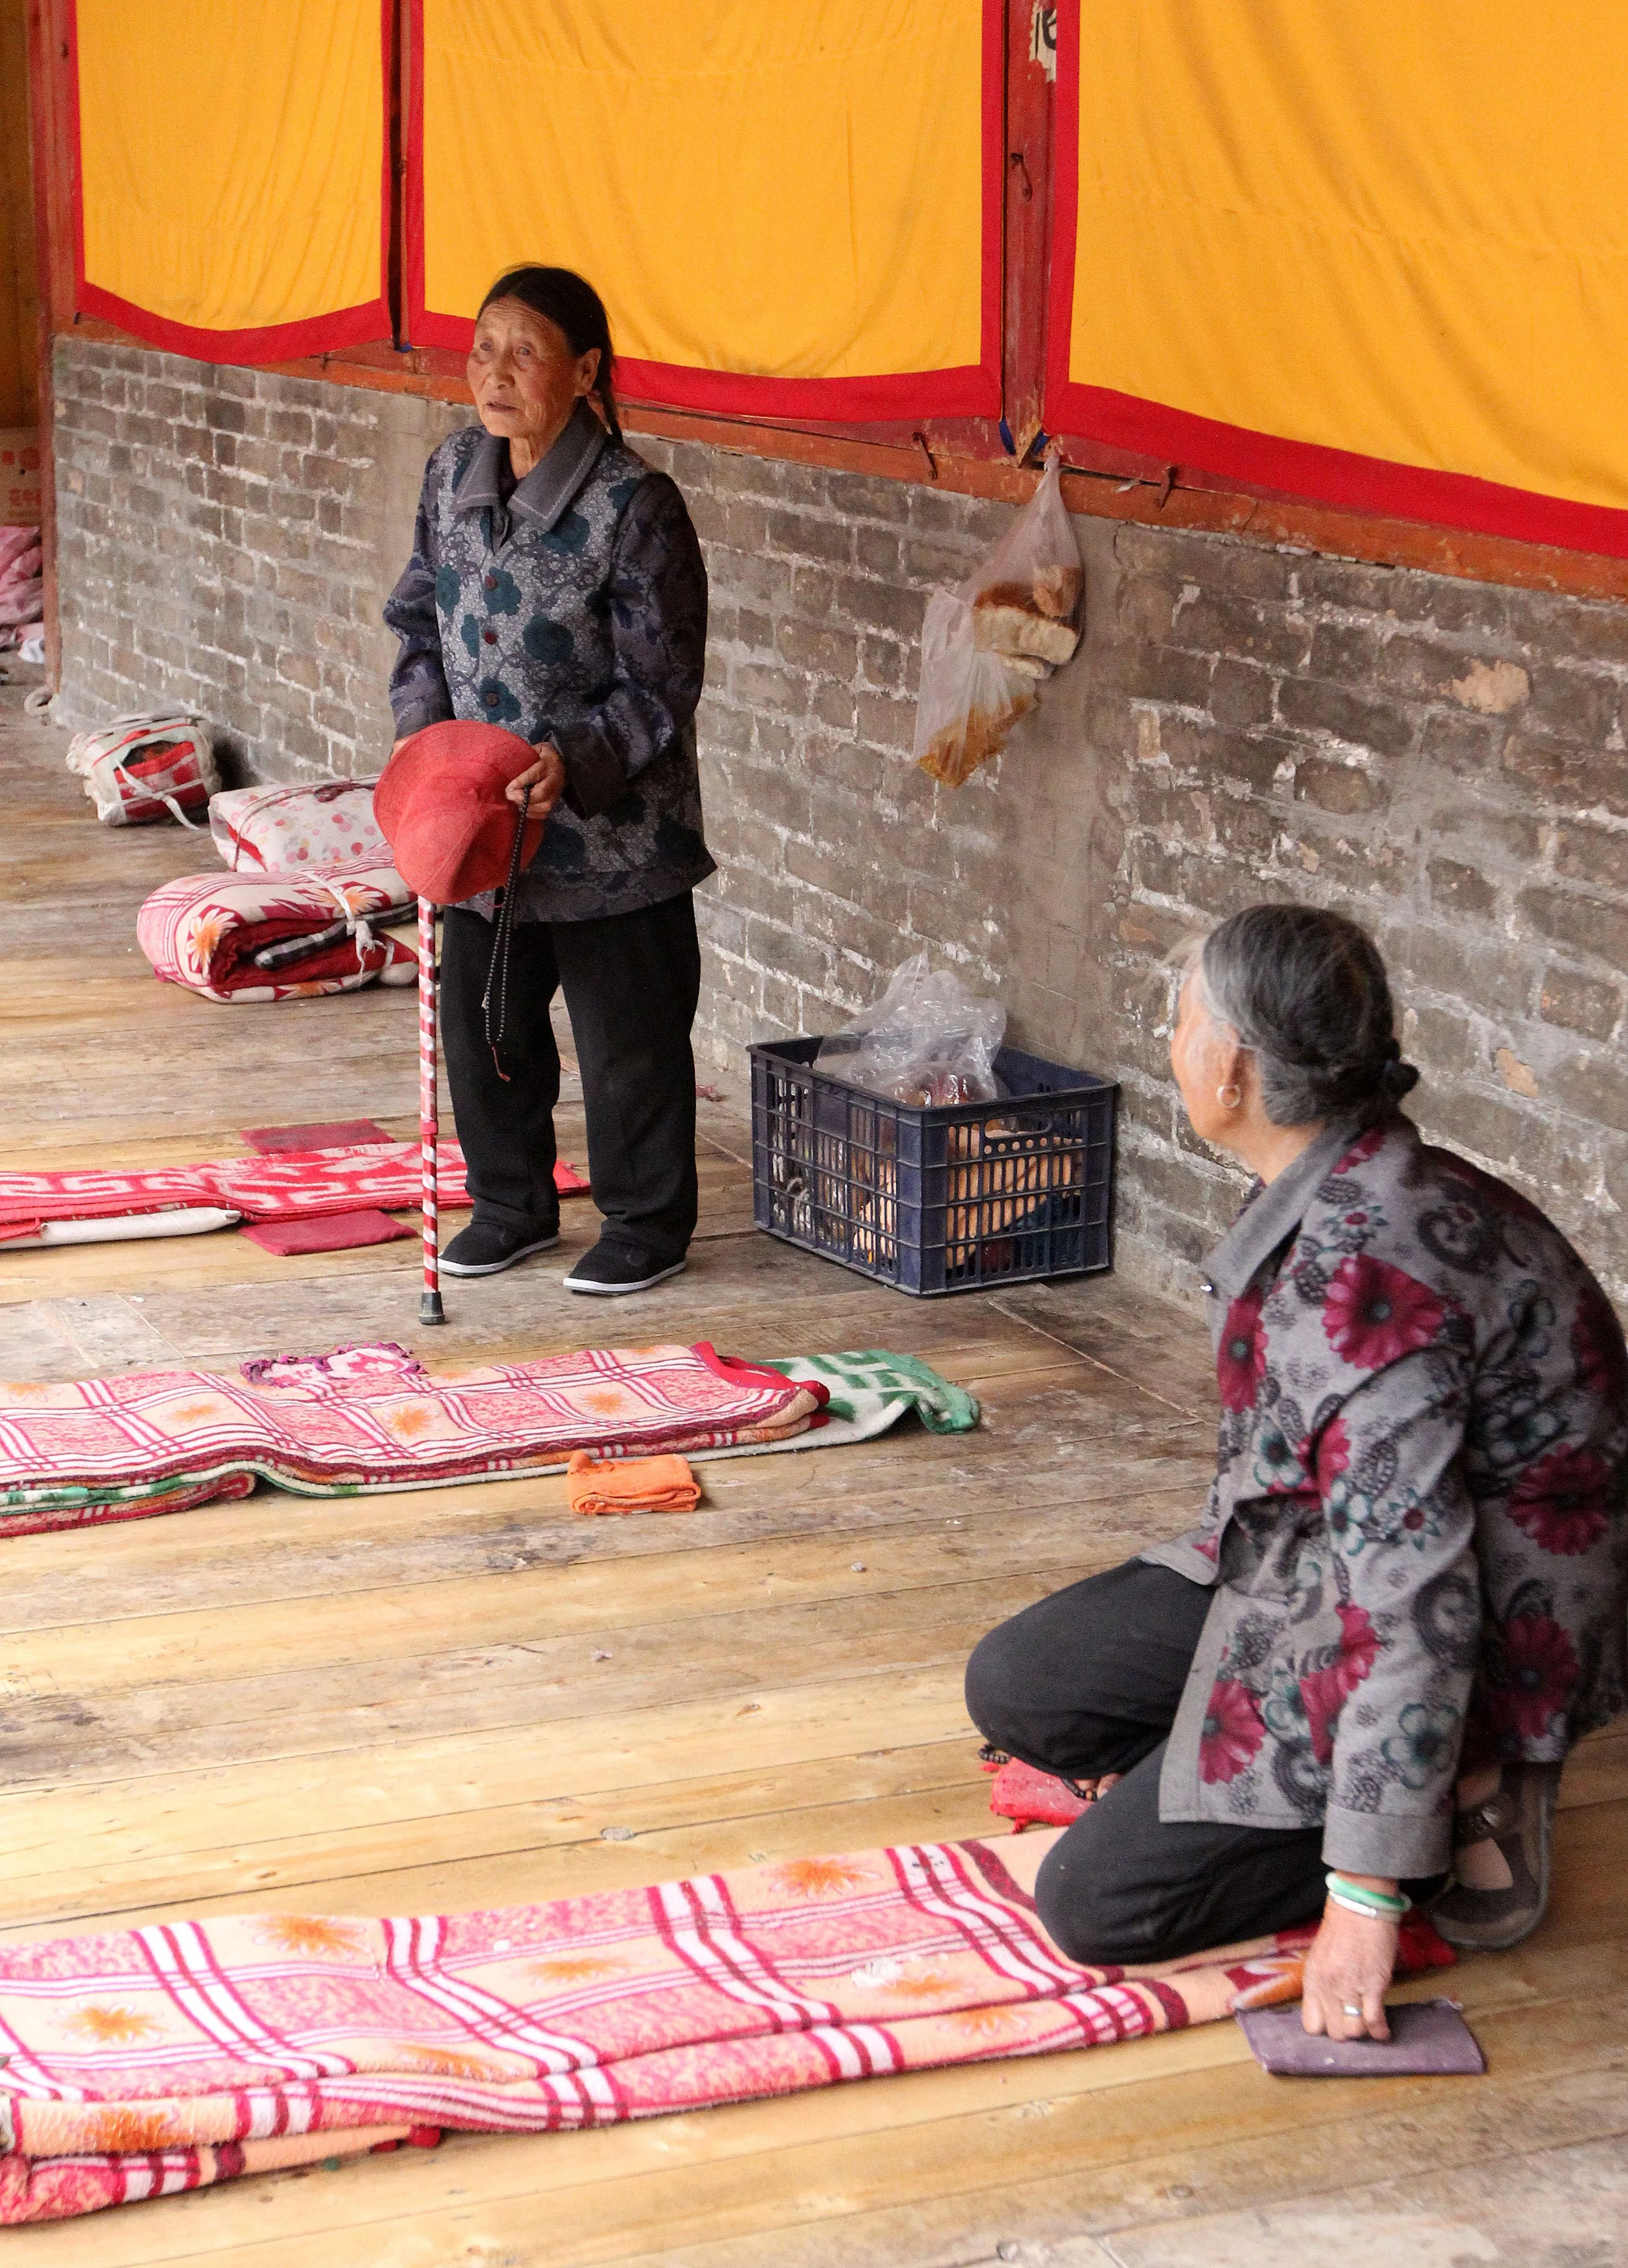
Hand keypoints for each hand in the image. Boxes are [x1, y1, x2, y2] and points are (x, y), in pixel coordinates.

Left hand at [507, 742, 566, 819]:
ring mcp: (557, 792)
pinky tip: (524, 810)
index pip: (534, 774)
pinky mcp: (555, 802)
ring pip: (545, 806)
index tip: (508, 789)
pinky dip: (533, 814)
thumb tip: (506, 766)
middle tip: (510, 797)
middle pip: (541, 793)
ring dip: (528, 807)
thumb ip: (524, 756)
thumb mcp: (535, 750)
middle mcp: (554, 779)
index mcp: (548, 764)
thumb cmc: (543, 755)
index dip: (520, 783)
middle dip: (523, 798)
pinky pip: (545, 813)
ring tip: (516, 803)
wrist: (561, 762)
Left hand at [1300, 1899, 1398, 2040]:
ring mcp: (1350, 1988)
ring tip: (1367, 2023)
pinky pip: (1374, 2020)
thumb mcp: (1320, 1958)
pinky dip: (1380, 2031)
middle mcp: (1327, 1988)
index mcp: (1312, 1981)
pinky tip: (1383, 2032)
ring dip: (1362, 2031)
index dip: (1325, 2028)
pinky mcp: (1373, 1986)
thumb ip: (1322, 1983)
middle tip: (1354, 2023)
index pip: (1311, 2025)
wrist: (1359, 1908)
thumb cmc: (1340, 1929)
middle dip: (1346, 2032)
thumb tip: (1328, 2005)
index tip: (1335, 2023)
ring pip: (1354, 2031)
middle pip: (1335, 2032)